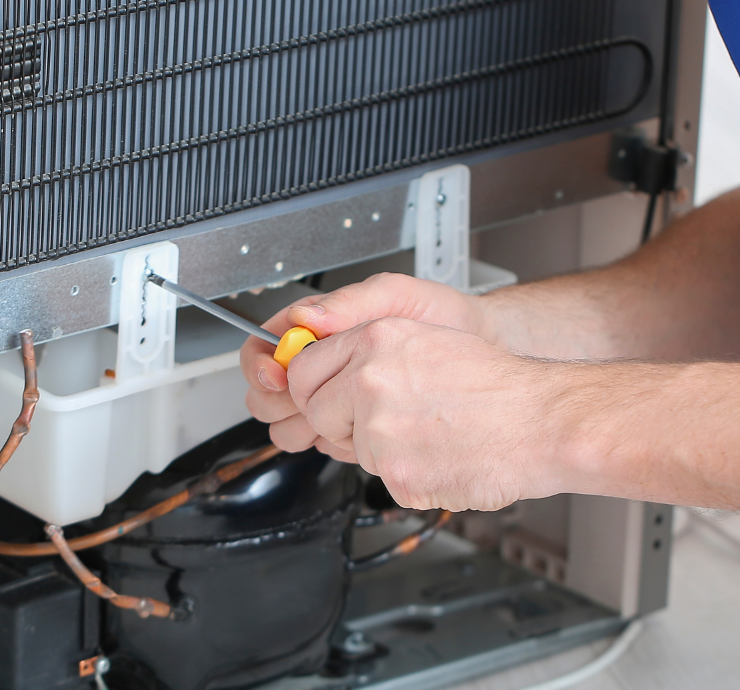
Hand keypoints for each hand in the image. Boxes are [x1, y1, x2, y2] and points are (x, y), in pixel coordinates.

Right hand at [241, 272, 489, 439]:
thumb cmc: (439, 315)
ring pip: (288, 425)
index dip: (260, 365)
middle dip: (280, 402)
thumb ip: (349, 303)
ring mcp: (335, 398)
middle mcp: (320, 365)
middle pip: (266, 394)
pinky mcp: (353, 426)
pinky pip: (323, 443)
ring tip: (341, 414)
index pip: (262, 348)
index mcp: (317, 329)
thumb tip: (305, 317)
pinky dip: (335, 441)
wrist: (478, 347)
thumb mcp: (395, 296)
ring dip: (305, 426)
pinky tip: (362, 430)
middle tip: (310, 400)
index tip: (276, 376)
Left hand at [285, 316, 570, 509]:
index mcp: (377, 339)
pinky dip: (411, 475)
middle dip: (341, 424)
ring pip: (351, 449)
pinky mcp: (395, 473)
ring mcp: (380, 429)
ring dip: (383, 450)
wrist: (542, 421)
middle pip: (315, 413)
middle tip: (388, 421)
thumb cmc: (498, 386)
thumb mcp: (427, 340)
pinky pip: (383, 479)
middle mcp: (371, 379)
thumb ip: (370, 353)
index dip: (314, 389)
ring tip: (432, 434)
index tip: (326, 397)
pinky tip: (443, 455)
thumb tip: (327, 374)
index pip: (303, 369)